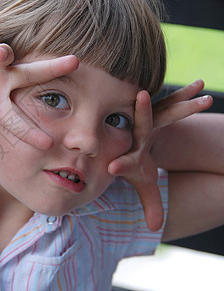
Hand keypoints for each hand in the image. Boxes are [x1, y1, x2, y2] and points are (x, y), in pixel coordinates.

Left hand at [108, 80, 212, 230]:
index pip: (125, 162)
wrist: (132, 139)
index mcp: (130, 155)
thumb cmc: (138, 163)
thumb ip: (150, 203)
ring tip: (198, 92)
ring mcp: (148, 118)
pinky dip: (185, 95)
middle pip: (141, 124)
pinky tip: (200, 84)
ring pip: (162, 108)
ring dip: (179, 101)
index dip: (120, 165)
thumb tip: (154, 228)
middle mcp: (136, 133)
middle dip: (144, 112)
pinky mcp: (159, 109)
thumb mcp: (144, 182)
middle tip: (142, 98)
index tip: (113, 168)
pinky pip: (173, 102)